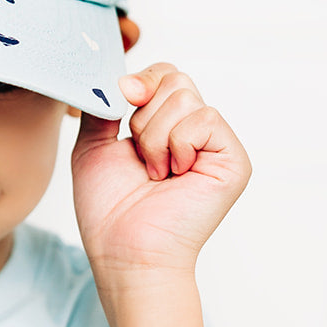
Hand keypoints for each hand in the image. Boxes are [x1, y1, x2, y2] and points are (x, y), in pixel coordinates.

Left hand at [70, 63, 251, 279]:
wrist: (125, 251)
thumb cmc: (110, 211)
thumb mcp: (93, 145)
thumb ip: (103, 106)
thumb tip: (120, 78)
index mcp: (166, 126)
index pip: (164, 75)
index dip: (142, 81)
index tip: (123, 97)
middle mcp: (194, 132)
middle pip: (175, 79)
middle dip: (143, 117)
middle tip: (141, 159)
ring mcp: (216, 145)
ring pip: (185, 98)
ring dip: (154, 138)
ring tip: (156, 173)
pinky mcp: (233, 160)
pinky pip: (204, 119)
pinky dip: (177, 146)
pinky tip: (174, 176)